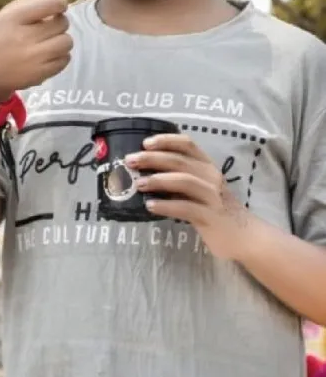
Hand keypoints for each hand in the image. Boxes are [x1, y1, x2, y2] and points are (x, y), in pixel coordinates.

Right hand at [0, 0, 72, 100]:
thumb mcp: (4, 15)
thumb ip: (30, 2)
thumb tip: (59, 2)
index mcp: (13, 18)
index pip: (51, 4)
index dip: (60, 3)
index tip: (59, 6)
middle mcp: (23, 37)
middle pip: (62, 24)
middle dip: (59, 23)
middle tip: (50, 27)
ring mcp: (33, 58)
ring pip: (67, 42)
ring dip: (62, 40)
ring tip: (50, 42)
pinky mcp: (40, 74)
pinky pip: (65, 60)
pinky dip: (61, 56)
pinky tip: (48, 56)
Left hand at [126, 133, 249, 260]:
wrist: (245, 236)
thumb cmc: (216, 210)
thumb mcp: (201, 189)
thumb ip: (180, 179)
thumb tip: (145, 174)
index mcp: (208, 166)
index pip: (188, 145)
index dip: (166, 140)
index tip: (145, 143)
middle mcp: (211, 177)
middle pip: (180, 161)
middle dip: (153, 158)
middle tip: (130, 161)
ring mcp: (212, 197)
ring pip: (184, 181)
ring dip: (158, 180)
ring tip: (138, 184)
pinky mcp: (210, 217)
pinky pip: (185, 208)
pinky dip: (166, 206)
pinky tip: (150, 206)